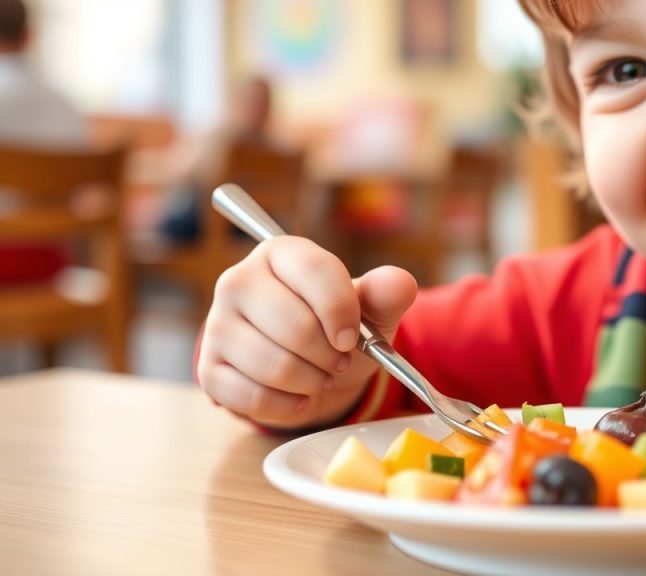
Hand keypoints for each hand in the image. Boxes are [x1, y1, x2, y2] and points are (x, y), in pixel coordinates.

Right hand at [196, 236, 417, 428]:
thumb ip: (385, 295)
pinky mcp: (209, 369)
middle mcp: (239, 281)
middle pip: (295, 326)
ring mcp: (217, 326)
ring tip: (322, 377)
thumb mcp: (370, 310)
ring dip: (313, 382)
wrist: (308, 367)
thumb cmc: (337, 329)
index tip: (353, 338)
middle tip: (341, 362)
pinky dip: (290, 405)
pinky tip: (301, 396)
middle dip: (331, 356)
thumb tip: (399, 283)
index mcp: (280, 254)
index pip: (315, 271)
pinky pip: (254, 397)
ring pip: (275, 365)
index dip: (342, 311)